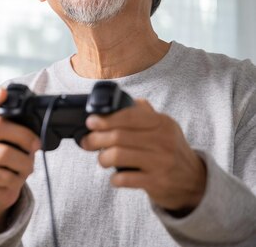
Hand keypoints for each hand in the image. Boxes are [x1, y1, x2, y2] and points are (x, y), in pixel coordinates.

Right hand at [0, 87, 40, 232]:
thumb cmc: (2, 158)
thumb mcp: (6, 141)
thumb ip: (14, 131)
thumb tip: (35, 136)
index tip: (4, 92)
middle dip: (24, 136)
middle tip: (36, 145)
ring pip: (5, 154)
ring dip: (24, 162)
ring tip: (27, 166)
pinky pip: (5, 176)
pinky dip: (17, 178)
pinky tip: (15, 177)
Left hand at [81, 99, 206, 212]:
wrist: (196, 182)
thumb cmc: (171, 150)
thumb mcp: (164, 127)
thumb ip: (143, 113)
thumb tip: (118, 101)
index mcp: (162, 123)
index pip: (128, 116)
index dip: (105, 118)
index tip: (90, 122)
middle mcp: (163, 141)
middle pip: (118, 136)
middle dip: (96, 139)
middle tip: (87, 142)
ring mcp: (161, 162)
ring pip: (117, 156)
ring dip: (102, 158)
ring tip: (102, 159)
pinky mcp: (157, 182)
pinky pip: (125, 178)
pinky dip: (114, 178)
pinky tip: (115, 177)